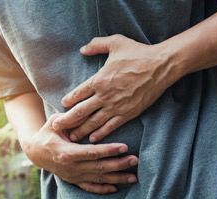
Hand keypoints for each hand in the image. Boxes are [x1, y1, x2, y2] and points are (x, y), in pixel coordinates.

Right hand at [22, 114, 138, 193]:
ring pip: (98, 178)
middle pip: (99, 167)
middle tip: (135, 160)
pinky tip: (115, 188)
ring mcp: (73, 175)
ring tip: (133, 176)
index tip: (125, 147)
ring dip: (116, 178)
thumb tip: (86, 111)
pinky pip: (89, 187)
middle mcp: (71, 166)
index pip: (92, 152)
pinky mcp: (73, 180)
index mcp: (66, 151)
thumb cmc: (47, 134)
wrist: (35, 152)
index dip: (109, 150)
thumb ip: (70, 118)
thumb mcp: (55, 123)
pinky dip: (102, 188)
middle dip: (119, 164)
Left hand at [53, 34, 179, 142]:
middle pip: (80, 111)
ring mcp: (116, 106)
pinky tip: (93, 139)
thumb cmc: (138, 53)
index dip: (67, 101)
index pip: (77, 93)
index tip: (62, 106)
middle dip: (67, 121)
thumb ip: (96, 45)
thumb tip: (82, 49)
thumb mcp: (116, 42)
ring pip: (93, 122)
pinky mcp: (128, 113)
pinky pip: (110, 126)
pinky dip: (101, 133)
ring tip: (71, 137)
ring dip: (81, 130)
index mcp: (99, 79)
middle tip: (56, 127)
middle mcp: (104, 95)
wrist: (160, 66)